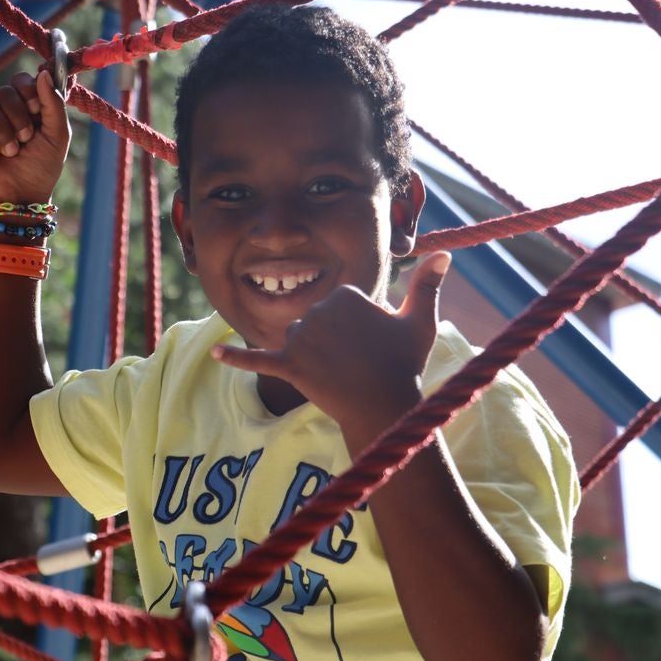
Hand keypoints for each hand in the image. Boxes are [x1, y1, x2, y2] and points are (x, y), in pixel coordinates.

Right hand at [0, 70, 70, 203]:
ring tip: (11, 152)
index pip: (20, 80)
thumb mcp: (58, 135)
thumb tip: (43, 72)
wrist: (23, 197)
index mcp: (26, 107)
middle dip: (18, 117)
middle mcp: (5, 112)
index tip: (36, 109)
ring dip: (4, 132)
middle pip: (4, 92)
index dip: (27, 91)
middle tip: (26, 138)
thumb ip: (54, 104)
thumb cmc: (43, 168)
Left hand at [212, 253, 451, 426]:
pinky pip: (258, 359)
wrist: (385, 407)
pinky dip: (236, 359)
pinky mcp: (288, 365)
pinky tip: (214, 355)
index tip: (373, 344)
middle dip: (333, 342)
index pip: (340, 305)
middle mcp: (317, 310)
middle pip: (317, 322)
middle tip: (359, 362)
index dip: (358, 328)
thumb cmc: (404, 364)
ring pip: (298, 339)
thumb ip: (427, 285)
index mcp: (343, 293)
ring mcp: (300, 339)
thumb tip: (446, 253)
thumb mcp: (419, 321)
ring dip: (312, 354)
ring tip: (338, 372)